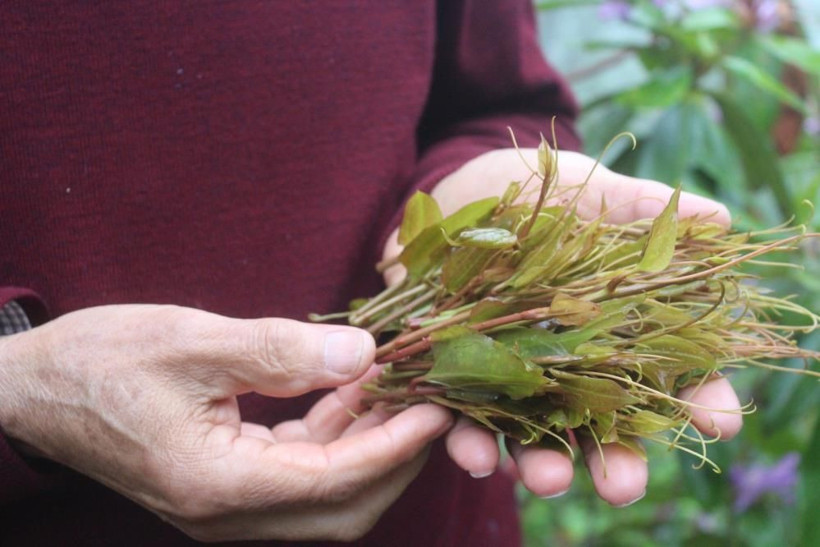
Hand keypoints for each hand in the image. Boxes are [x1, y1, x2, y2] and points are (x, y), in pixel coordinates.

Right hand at [0, 305, 451, 540]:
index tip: (438, 406)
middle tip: (429, 399)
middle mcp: (226, 512)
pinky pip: (299, 471)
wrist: (39, 390)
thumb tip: (362, 351)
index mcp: (216, 486)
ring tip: (395, 384)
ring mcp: (226, 504)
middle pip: (342, 506)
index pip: (334, 480)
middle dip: (395, 455)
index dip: (394, 445)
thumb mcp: (191, 341)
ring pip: (325, 492)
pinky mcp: (226, 484)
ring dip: (367, 442)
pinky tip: (350, 389)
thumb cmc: (101, 362)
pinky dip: (333, 435)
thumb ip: (280, 351)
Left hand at [382, 148, 740, 505]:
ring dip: (539, 464)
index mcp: (614, 328)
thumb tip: (719, 219)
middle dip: (615, 463)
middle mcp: (567, 364)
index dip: (697, 400)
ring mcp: (511, 375)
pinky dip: (463, 437)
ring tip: (545, 479)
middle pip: (602, 428)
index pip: (669, 376)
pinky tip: (469, 449)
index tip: (717, 422)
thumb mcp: (588, 194)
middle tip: (623, 487)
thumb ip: (642, 210)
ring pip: (532, 437)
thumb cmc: (534, 193)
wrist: (454, 187)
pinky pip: (460, 418)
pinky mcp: (456, 374)